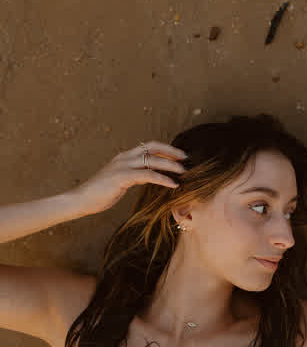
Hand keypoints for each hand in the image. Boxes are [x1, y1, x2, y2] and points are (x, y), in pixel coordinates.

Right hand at [69, 141, 187, 215]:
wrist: (80, 200)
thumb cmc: (99, 194)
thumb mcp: (119, 181)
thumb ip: (132, 176)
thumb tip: (147, 177)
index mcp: (124, 157)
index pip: (148, 146)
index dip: (165, 149)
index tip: (178, 155)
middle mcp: (124, 157)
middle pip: (153, 147)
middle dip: (171, 152)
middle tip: (186, 158)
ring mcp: (122, 166)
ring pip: (153, 160)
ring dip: (171, 165)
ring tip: (184, 171)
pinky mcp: (122, 177)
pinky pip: (148, 175)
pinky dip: (163, 178)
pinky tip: (173, 184)